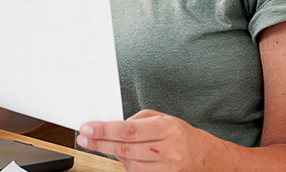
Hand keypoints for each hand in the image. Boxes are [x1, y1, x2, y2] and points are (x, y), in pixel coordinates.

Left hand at [75, 110, 214, 171]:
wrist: (202, 156)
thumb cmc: (179, 134)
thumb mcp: (161, 118)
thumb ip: (136, 121)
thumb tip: (110, 125)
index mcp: (166, 129)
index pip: (129, 130)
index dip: (105, 130)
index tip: (88, 128)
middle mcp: (166, 150)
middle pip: (125, 148)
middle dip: (99, 143)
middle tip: (83, 138)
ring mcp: (165, 167)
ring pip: (128, 161)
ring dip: (109, 152)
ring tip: (97, 143)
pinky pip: (135, 171)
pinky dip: (123, 162)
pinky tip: (118, 153)